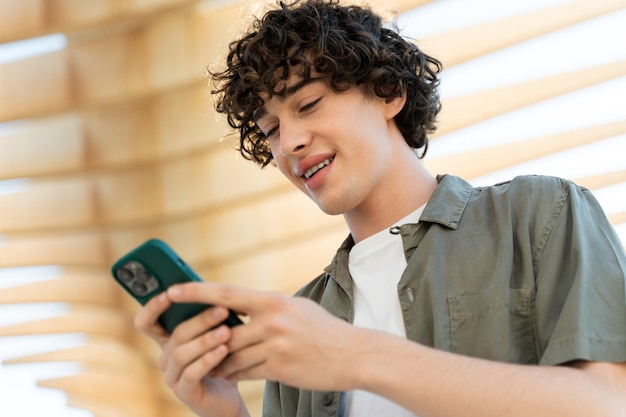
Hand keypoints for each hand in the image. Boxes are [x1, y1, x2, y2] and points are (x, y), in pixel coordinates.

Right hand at [134, 292, 248, 416]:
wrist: (228, 395)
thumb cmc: (220, 358)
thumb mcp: (214, 332)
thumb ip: (207, 314)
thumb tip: (215, 291)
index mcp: (167, 338)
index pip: (146, 321)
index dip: (153, 306)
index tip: (169, 292)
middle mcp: (165, 357)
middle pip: (174, 334)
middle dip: (200, 320)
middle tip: (222, 309)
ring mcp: (172, 376)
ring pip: (181, 353)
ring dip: (205, 340)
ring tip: (226, 332)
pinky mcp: (184, 392)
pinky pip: (191, 374)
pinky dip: (208, 360)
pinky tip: (223, 350)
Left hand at [166, 282, 364, 391]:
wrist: (353, 354)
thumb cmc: (323, 329)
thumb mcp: (295, 308)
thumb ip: (265, 307)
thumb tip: (237, 304)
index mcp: (272, 300)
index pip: (225, 293)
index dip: (195, 292)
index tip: (172, 290)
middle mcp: (272, 320)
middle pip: (225, 332)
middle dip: (209, 341)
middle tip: (194, 343)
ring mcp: (276, 344)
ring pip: (232, 355)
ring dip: (222, 361)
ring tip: (214, 363)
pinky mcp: (280, 367)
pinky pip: (246, 372)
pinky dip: (237, 373)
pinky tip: (235, 373)